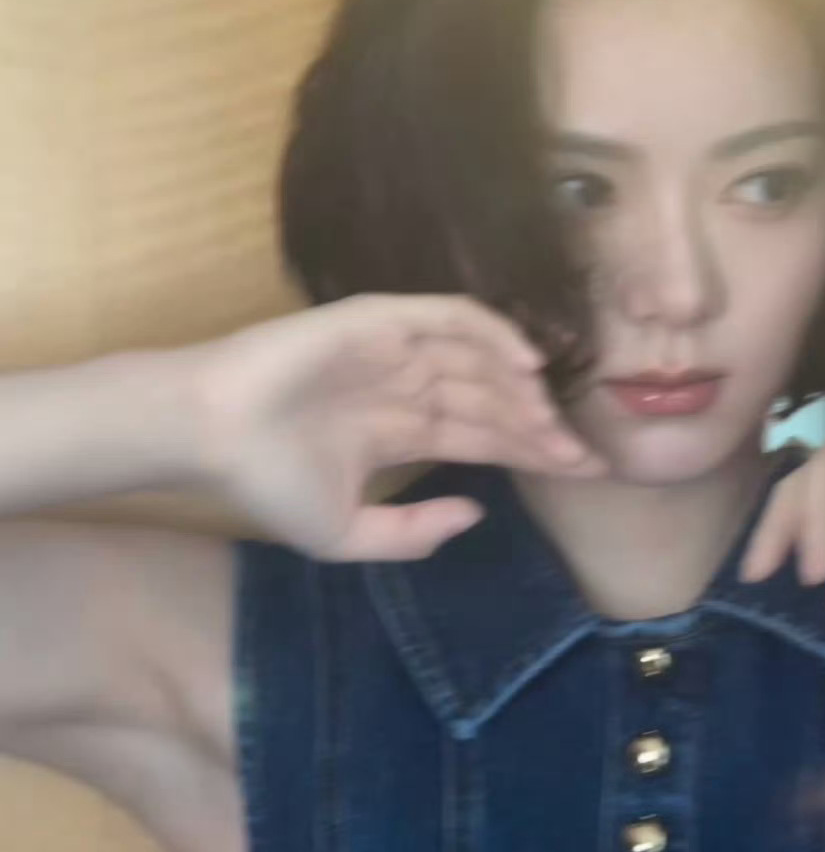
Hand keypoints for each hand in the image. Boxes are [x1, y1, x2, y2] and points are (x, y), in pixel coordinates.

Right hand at [186, 294, 603, 561]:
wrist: (212, 435)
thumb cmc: (267, 482)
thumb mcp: (347, 533)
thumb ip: (413, 531)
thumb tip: (477, 514)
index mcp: (402, 430)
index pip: (485, 437)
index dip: (534, 452)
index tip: (585, 473)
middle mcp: (408, 385)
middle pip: (493, 402)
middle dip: (540, 429)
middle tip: (584, 455)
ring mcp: (397, 349)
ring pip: (480, 361)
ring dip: (521, 390)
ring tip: (555, 423)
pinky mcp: (382, 318)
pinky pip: (450, 318)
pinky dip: (492, 334)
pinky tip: (525, 365)